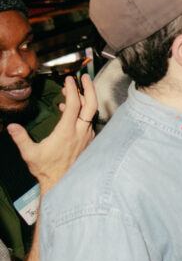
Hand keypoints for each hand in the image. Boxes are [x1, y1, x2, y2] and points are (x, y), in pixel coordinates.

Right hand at [7, 74, 96, 191]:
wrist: (62, 183)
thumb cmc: (46, 169)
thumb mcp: (30, 154)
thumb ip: (21, 138)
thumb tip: (11, 126)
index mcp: (67, 132)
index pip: (74, 104)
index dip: (72, 89)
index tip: (68, 79)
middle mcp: (81, 131)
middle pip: (91, 104)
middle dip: (89, 88)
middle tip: (84, 77)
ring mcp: (87, 136)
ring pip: (91, 112)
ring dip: (85, 99)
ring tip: (72, 92)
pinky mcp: (88, 140)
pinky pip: (88, 120)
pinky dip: (82, 111)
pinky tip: (69, 110)